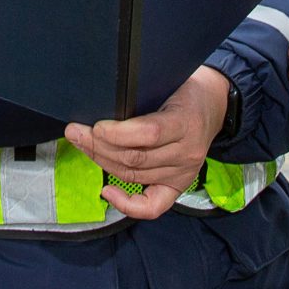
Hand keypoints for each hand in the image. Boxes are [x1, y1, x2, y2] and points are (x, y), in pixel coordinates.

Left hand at [63, 66, 232, 219]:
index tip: (95, 125)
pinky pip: (152, 206)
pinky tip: (107, 191)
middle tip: (75, 132)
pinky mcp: (178, 186)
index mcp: (184, 122)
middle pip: (135, 158)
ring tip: (82, 147)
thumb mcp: (168, 82)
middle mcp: (186, 152)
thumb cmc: (185, 91)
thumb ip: (142, 98)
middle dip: (98, 146)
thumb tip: (102, 103)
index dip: (117, 133)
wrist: (213, 105)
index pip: (148, 133)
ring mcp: (183, 173)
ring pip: (134, 176)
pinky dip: (127, 204)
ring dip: (102, 162)